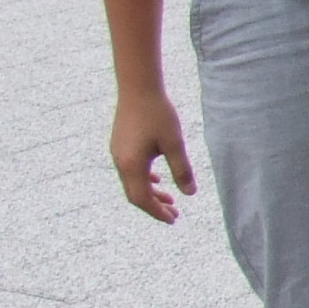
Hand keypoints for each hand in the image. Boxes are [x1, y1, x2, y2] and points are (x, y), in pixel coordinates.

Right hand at [111, 88, 193, 224]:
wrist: (138, 88)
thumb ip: (182, 170)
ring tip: (170, 200)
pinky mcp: (120, 145)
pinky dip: (144, 180)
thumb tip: (190, 194)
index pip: (142, 199)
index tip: (173, 220)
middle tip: (175, 214)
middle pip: (135, 194)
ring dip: (151, 193)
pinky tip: (158, 180)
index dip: (157, 212)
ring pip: (133, 182)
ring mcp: (118, 153)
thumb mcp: (174, 143)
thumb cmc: (158, 114)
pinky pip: (131, 170)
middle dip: (154, 207)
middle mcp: (120, 162)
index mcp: (131, 165)